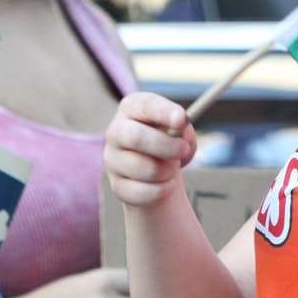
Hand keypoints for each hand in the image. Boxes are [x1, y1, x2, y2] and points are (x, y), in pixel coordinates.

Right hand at [104, 92, 195, 207]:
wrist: (157, 172)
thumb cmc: (170, 141)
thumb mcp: (180, 131)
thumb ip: (184, 130)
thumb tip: (182, 134)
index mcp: (131, 109)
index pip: (143, 105)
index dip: (163, 111)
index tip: (181, 119)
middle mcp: (116, 132)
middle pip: (136, 137)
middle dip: (166, 145)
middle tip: (184, 149)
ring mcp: (113, 161)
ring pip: (147, 169)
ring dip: (170, 170)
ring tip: (173, 167)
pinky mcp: (118, 187)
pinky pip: (146, 192)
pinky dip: (164, 189)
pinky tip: (165, 183)